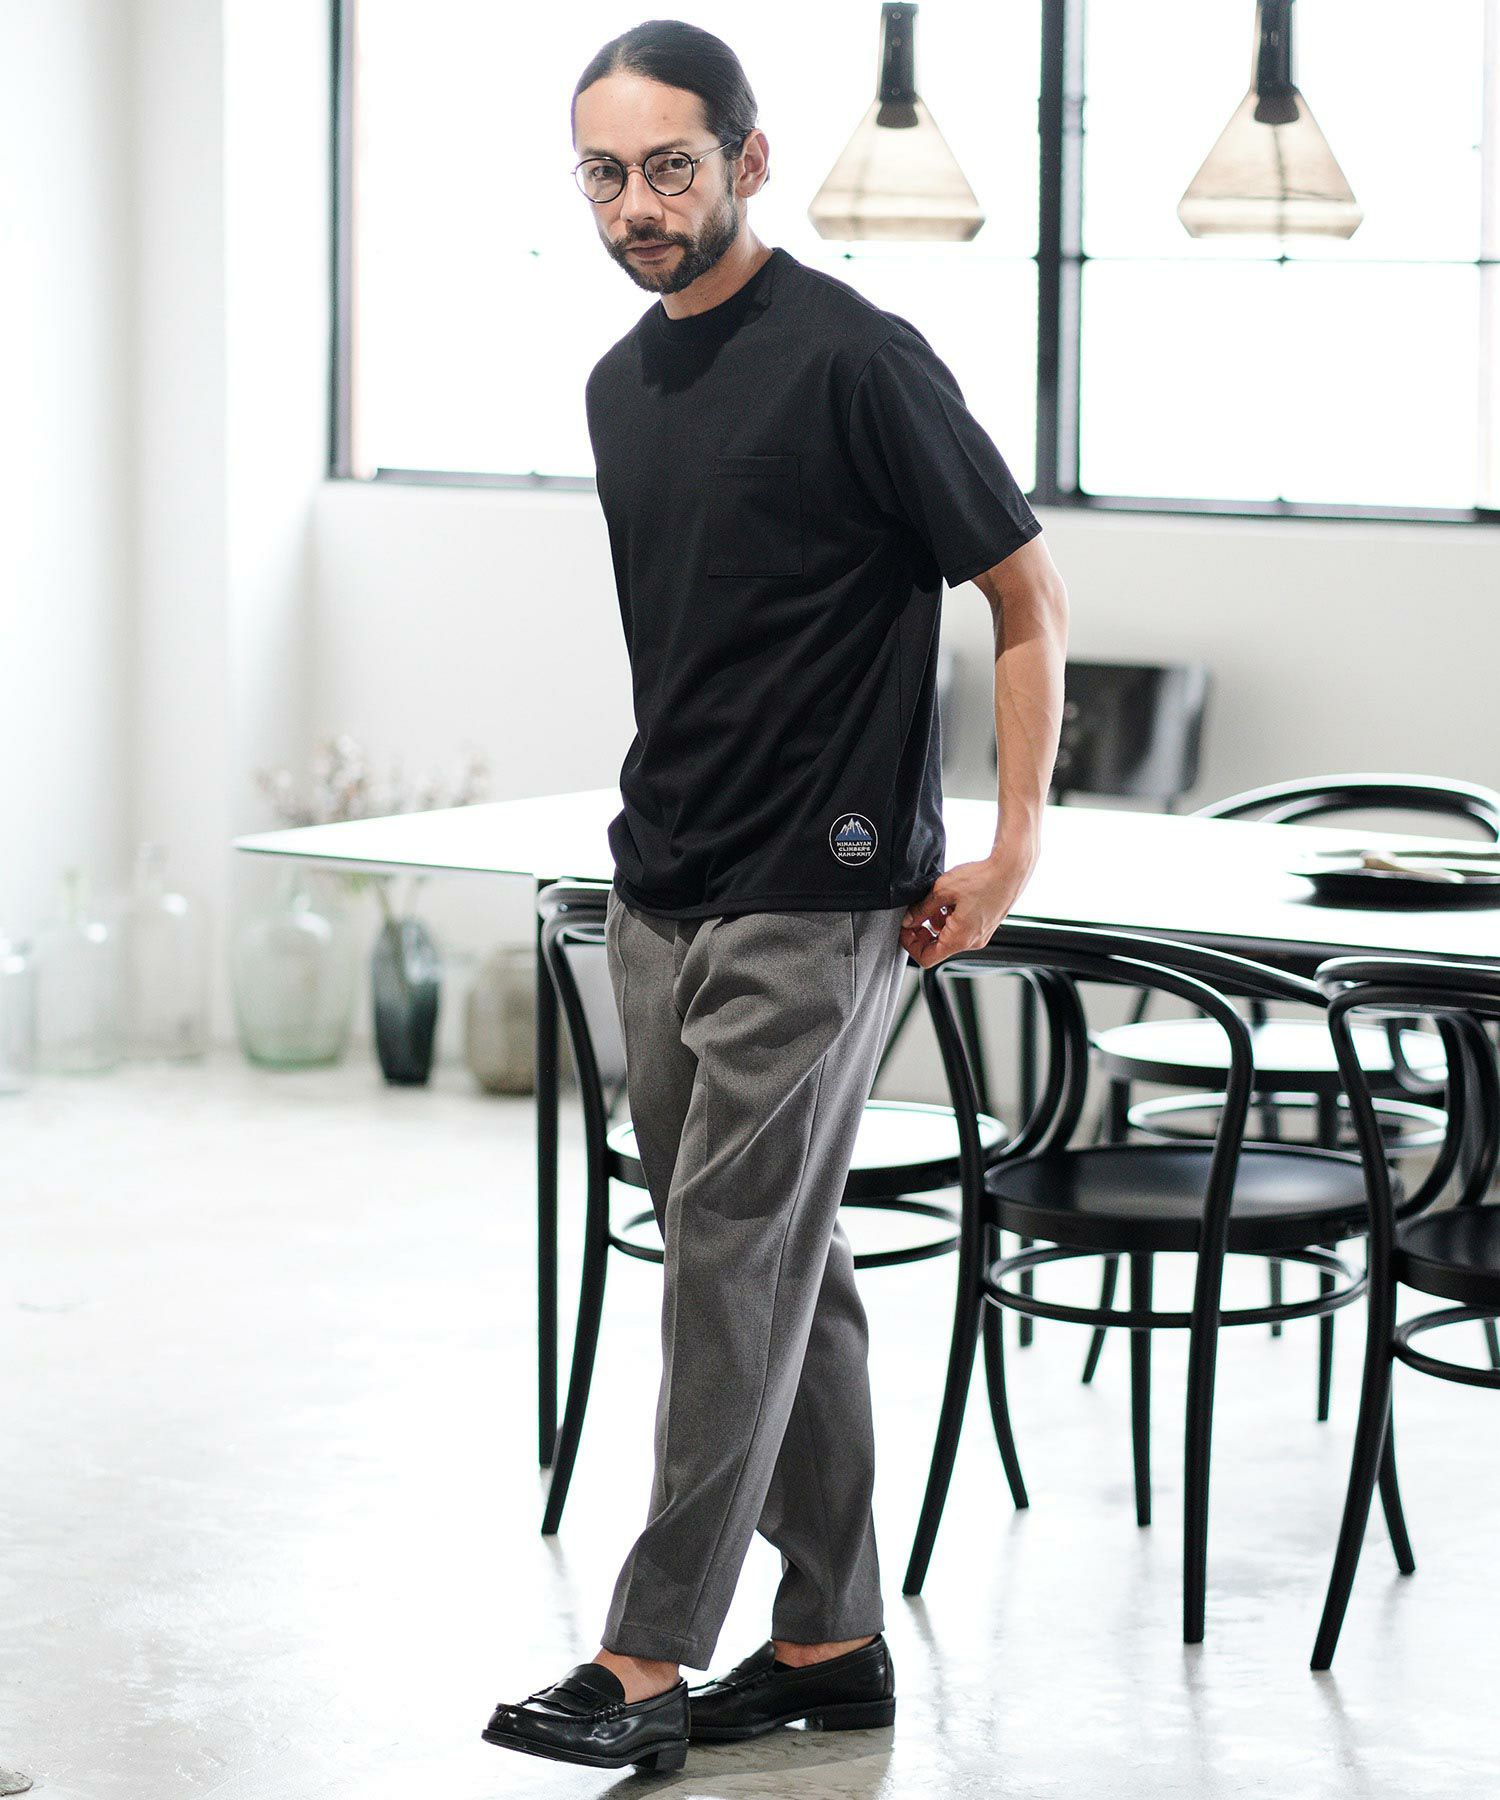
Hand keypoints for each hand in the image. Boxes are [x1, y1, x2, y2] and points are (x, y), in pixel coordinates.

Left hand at [899, 842, 1037, 969]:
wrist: (1010, 869)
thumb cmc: (982, 879)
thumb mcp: (942, 891)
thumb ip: (921, 909)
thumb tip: (909, 920)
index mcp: (959, 939)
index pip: (926, 958)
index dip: (910, 945)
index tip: (905, 929)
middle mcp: (971, 942)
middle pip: (937, 949)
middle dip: (921, 934)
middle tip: (914, 916)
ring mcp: (980, 935)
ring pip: (949, 938)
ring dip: (936, 925)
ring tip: (934, 904)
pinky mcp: (985, 926)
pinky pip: (961, 930)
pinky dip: (950, 920)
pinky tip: (950, 902)